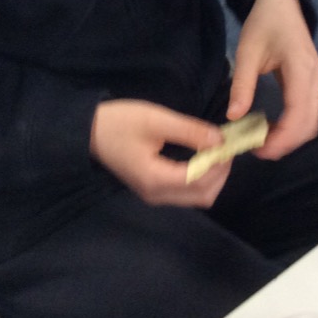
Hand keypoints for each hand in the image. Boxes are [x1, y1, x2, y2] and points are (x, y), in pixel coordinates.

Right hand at [90, 99, 228, 206]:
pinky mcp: (153, 189)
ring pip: (196, 197)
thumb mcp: (156, 120)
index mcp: (156, 180)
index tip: (230, 141)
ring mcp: (154, 195)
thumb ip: (190, 131)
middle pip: (203, 195)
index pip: (201, 180)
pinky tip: (202, 157)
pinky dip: (200, 178)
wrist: (88, 131)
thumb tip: (221, 140)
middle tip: (226, 146)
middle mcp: (157, 195)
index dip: (220, 163)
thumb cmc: (119, 123)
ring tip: (216, 150)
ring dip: (213, 177)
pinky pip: (185, 192)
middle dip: (220, 173)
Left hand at [226, 0, 317, 160]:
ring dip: (291, 137)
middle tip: (257, 151)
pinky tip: (273, 129)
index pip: (299, 113)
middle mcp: (316, 78)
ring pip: (312, 121)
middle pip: (309, 124)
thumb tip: (234, 116)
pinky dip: (294, 127)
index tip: (260, 151)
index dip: (283, 138)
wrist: (281, 2)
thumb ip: (242, 84)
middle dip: (286, 143)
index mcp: (301, 68)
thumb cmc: (264, 23)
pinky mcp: (313, 83)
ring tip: (263, 143)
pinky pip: (309, 113)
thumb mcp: (247, 51)